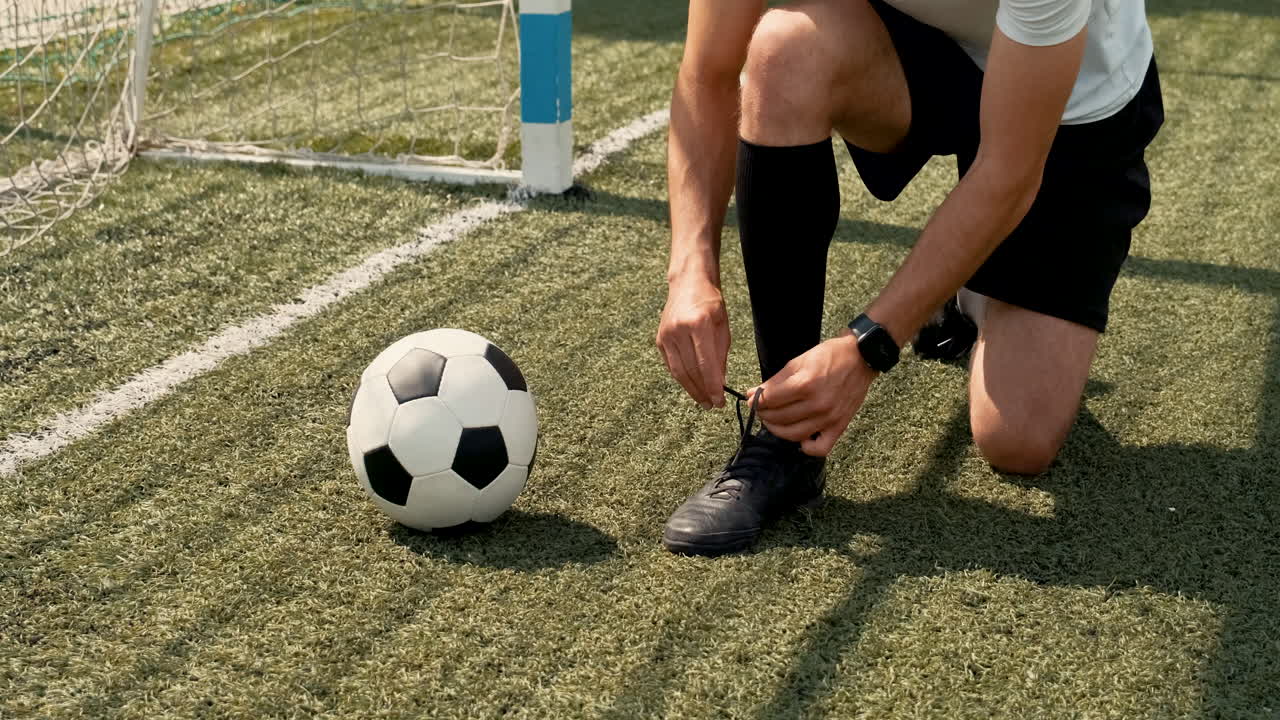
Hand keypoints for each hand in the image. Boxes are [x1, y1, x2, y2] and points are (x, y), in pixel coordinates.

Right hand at [657, 275, 729, 408]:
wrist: (688, 283)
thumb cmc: (710, 303)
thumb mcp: (723, 326)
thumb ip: (721, 355)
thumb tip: (718, 383)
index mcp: (698, 324)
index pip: (705, 364)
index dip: (712, 386)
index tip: (719, 400)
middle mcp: (679, 329)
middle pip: (690, 370)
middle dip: (702, 391)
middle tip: (712, 405)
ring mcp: (666, 334)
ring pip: (678, 371)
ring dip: (691, 389)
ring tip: (702, 400)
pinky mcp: (659, 339)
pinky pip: (671, 364)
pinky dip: (681, 377)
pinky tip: (691, 385)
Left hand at [747, 329, 875, 455]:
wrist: (861, 358)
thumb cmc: (829, 356)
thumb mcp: (798, 362)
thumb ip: (775, 381)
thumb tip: (753, 394)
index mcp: (806, 384)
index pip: (770, 400)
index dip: (756, 401)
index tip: (752, 400)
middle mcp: (818, 404)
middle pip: (778, 418)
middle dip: (764, 413)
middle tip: (762, 408)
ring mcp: (829, 418)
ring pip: (792, 434)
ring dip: (777, 429)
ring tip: (774, 420)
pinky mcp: (840, 426)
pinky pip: (819, 448)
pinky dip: (806, 447)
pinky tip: (799, 436)